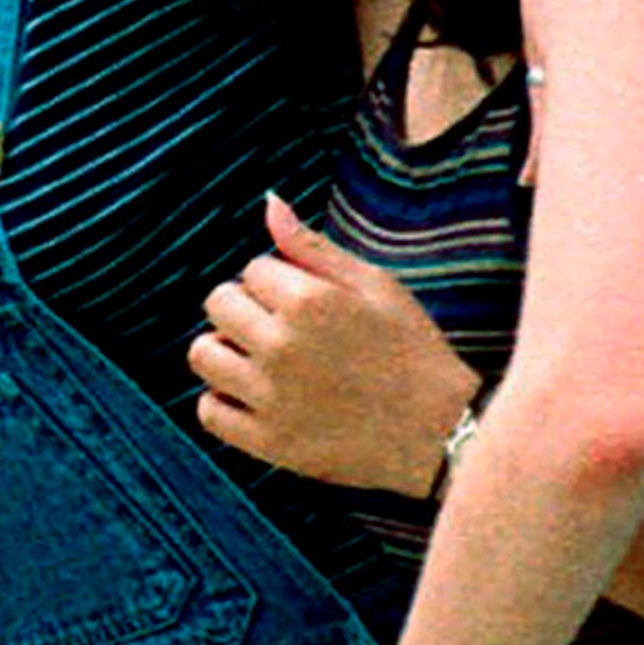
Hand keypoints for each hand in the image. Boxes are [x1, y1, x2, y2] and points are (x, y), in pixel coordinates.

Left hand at [190, 195, 478, 493]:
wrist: (440, 430)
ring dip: (226, 349)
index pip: (252, 269)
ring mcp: (271, 398)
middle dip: (245, 307)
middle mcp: (282, 347)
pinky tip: (254, 396)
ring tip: (263, 358)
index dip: (279, 281)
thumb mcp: (374, 285)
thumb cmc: (412, 349)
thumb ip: (312, 247)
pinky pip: (209, 412)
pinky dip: (222, 400)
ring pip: (204, 354)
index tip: (309, 303)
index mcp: (309, 301)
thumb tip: (268, 202)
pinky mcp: (269, 443)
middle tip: (283, 327)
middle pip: (219, 304)